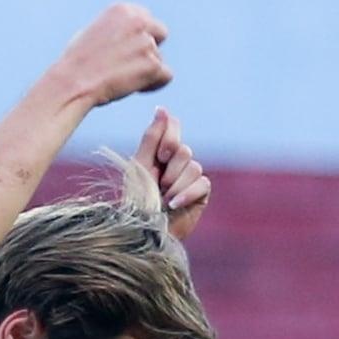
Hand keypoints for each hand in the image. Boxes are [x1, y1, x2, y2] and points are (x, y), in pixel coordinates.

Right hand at [51, 4, 170, 109]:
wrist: (73, 81)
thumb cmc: (78, 62)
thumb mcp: (96, 31)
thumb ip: (118, 28)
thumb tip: (133, 35)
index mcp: (123, 10)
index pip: (147, 19)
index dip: (140, 36)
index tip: (128, 50)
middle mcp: (138, 22)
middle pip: (160, 34)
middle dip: (150, 48)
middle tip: (132, 64)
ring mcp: (147, 43)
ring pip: (160, 59)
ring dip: (146, 70)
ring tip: (122, 78)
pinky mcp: (152, 65)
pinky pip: (166, 76)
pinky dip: (154, 84)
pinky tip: (135, 87)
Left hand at [134, 110, 212, 242]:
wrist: (145, 229)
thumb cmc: (137, 199)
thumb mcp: (140, 165)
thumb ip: (152, 137)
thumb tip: (163, 108)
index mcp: (160, 150)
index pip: (174, 126)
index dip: (170, 137)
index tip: (160, 155)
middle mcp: (177, 161)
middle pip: (184, 150)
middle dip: (170, 168)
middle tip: (159, 184)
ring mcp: (190, 177)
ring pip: (194, 166)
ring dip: (176, 185)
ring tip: (164, 199)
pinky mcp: (201, 193)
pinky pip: (202, 183)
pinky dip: (186, 194)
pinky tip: (173, 205)